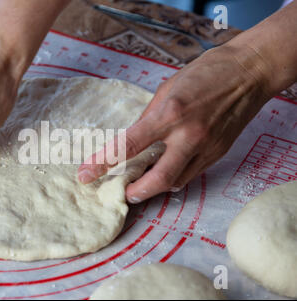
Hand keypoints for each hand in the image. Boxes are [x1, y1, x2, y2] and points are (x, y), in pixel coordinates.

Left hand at [78, 44, 274, 202]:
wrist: (249, 72)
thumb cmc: (205, 72)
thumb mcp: (166, 89)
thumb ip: (149, 117)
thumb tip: (134, 140)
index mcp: (169, 113)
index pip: (128, 145)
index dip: (103, 163)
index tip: (86, 175)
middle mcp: (188, 135)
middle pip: (158, 179)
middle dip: (136, 192)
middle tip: (125, 193)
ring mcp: (206, 147)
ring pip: (177, 182)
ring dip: (156, 187)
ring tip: (143, 182)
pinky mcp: (219, 153)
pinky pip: (192, 174)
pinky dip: (175, 177)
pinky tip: (167, 171)